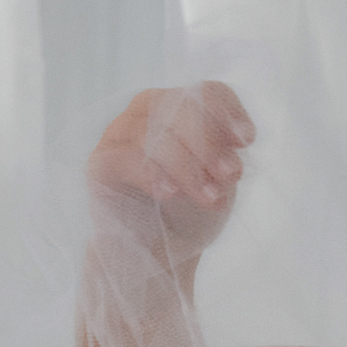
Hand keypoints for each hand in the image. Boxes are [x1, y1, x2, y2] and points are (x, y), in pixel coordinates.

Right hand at [86, 81, 255, 265]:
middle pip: (179, 107)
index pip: (208, 93)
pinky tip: (169, 193)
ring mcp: (120, 134)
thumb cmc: (190, 212)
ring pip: (152, 132)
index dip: (229, 113)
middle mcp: (148, 112)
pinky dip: (151, 174)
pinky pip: (124, 157)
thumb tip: (234, 144)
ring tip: (208, 197)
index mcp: (182, 111)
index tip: (246, 142)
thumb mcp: (218, 182)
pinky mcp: (100, 164)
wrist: (158, 252)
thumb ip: (225, 158)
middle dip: (209, 142)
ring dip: (187, 165)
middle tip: (230, 176)